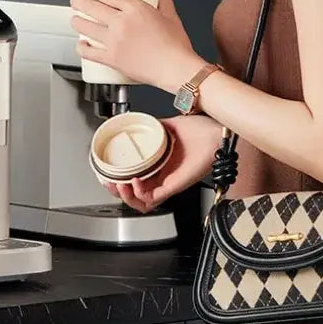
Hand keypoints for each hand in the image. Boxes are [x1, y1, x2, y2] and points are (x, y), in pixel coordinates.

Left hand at [70, 0, 203, 92]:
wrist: (176, 69)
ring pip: (85, 28)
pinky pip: (89, 53)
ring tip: (75, 19)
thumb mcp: (171, 17)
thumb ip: (163, 2)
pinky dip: (81, 48)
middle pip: (90, 7)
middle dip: (78, 2)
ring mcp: (114, 41)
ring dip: (76, 21)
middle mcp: (121, 23)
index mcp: (135, 9)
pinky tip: (80, 45)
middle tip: (75, 1)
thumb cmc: (176, 46)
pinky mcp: (112, 59)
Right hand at [104, 115, 221, 212]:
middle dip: (118, 192)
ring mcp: (169, 183)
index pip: (136, 181)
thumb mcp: (169, 126)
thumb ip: (155, 126)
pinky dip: (140, 193)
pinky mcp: (175, 186)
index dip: (120, 180)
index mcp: (161, 167)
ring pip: (142, 203)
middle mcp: (163, 178)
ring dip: (126, 196)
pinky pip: (154, 198)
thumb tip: (141, 120)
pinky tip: (134, 182)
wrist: (215, 133)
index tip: (108, 173)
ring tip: (119, 185)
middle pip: (135, 196)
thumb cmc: (200, 131)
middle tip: (109, 182)